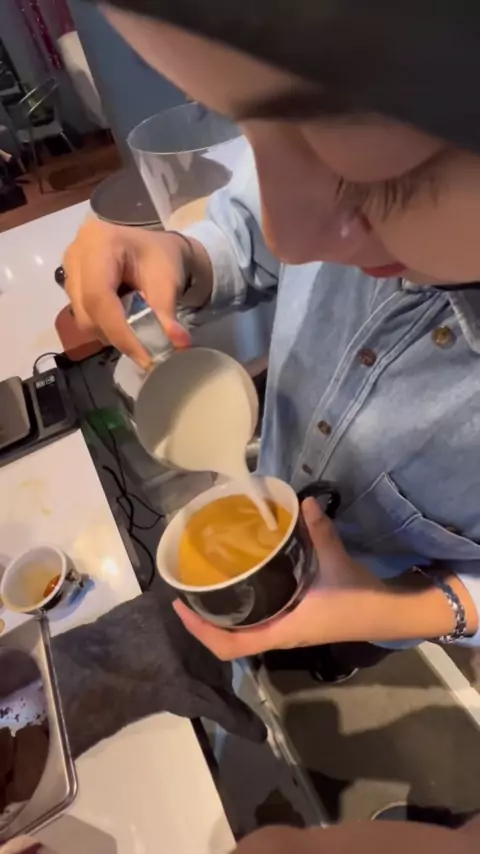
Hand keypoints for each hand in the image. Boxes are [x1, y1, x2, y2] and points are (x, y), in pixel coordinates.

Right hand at [63, 217, 211, 367]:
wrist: (154, 247)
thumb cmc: (161, 255)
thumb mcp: (168, 279)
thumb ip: (166, 312)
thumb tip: (177, 344)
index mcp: (98, 243)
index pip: (99, 297)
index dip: (120, 332)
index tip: (146, 357)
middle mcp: (74, 256)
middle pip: (88, 313)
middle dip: (119, 336)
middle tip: (148, 348)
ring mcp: (68, 272)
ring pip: (84, 320)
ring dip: (112, 333)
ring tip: (138, 326)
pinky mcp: (71, 287)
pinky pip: (85, 318)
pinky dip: (107, 327)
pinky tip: (125, 318)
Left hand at [174, 497, 475, 658]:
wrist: (388, 614)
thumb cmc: (358, 598)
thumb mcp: (336, 561)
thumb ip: (318, 531)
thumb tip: (303, 501)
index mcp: (283, 630)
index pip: (229, 644)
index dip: (200, 631)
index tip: (179, 606)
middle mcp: (280, 636)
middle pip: (229, 641)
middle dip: (204, 622)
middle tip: (188, 589)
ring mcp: (287, 632)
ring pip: (243, 633)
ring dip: (221, 617)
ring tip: (206, 585)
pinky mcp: (296, 623)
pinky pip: (259, 623)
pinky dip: (242, 610)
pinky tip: (241, 583)